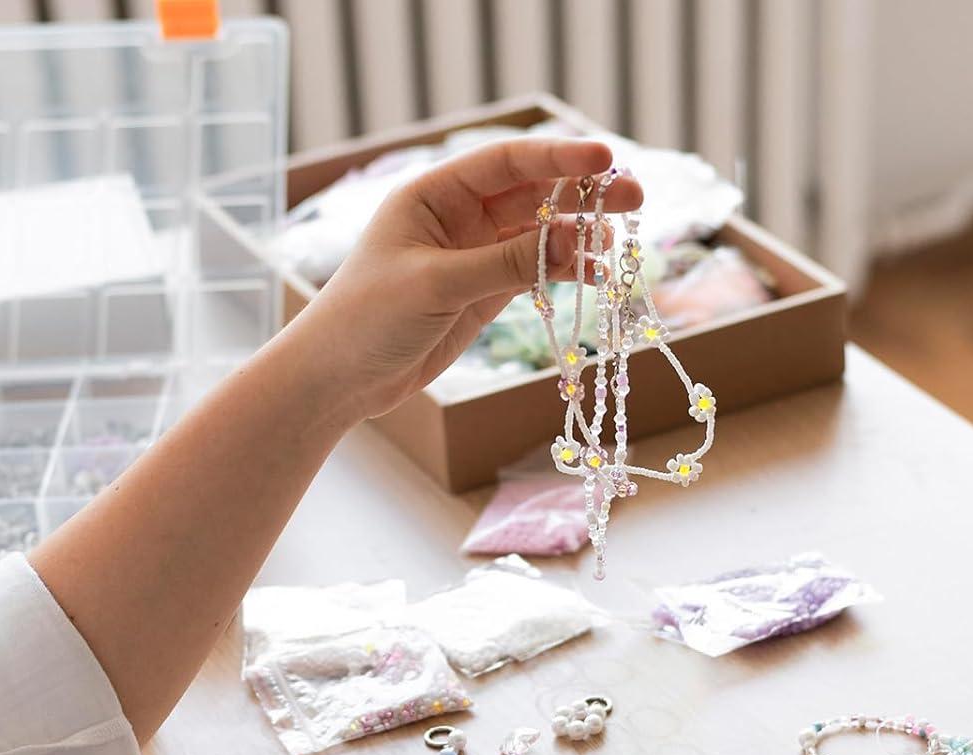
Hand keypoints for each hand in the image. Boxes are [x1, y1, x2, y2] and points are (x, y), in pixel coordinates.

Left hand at [298, 138, 644, 421]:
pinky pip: (533, 273)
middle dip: (581, 195)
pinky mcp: (482, 294)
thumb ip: (506, 263)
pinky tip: (595, 275)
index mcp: (434, 194)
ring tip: (615, 244)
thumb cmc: (368, 319)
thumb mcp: (438, 285)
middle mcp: (458, 218)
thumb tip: (572, 240)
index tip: (604, 159)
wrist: (340, 378)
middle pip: (532, 194)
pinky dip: (563, 273)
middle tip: (633, 196)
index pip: (506, 162)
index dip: (558, 157)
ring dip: (577, 238)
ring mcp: (473, 256)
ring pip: (538, 235)